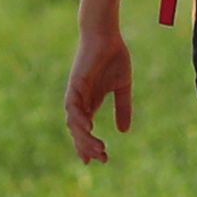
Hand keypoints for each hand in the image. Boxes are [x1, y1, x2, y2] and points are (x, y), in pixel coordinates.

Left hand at [65, 19, 134, 163]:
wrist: (106, 34)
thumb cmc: (113, 57)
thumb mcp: (123, 87)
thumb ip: (123, 108)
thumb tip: (124, 132)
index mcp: (90, 102)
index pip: (85, 130)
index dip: (88, 146)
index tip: (97, 161)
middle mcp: (80, 101)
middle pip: (79, 131)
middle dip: (88, 146)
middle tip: (103, 157)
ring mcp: (76, 93)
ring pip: (74, 122)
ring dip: (84, 137)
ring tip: (97, 148)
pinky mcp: (75, 84)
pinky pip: (73, 106)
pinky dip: (79, 118)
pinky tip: (88, 128)